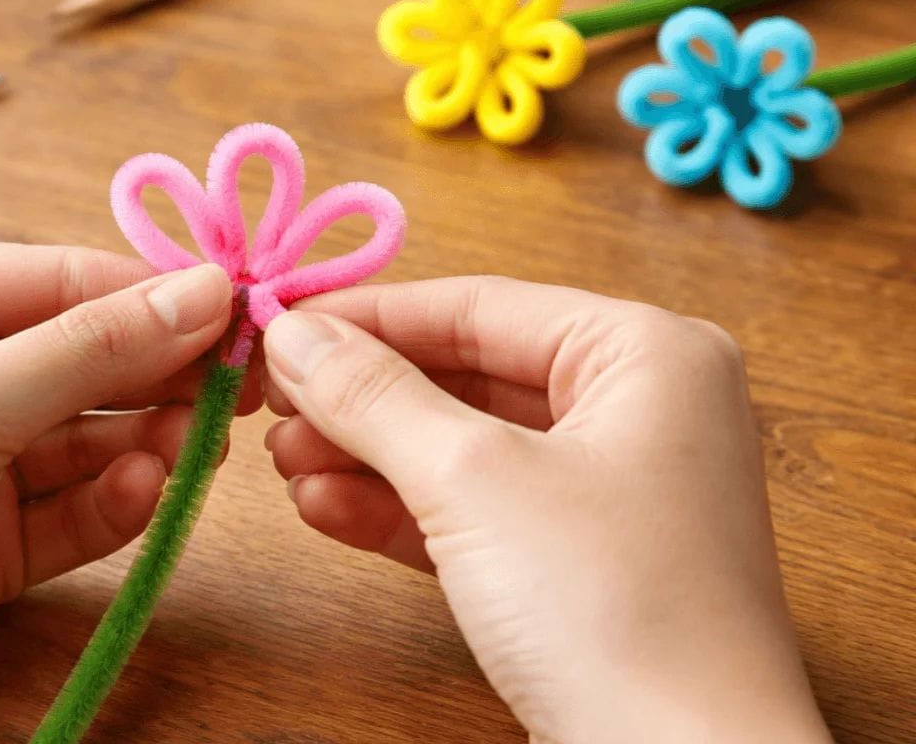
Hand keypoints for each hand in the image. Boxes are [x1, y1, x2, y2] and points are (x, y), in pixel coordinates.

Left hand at [0, 245, 252, 742]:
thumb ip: (90, 351)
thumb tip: (206, 292)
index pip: (60, 282)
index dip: (152, 296)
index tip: (239, 311)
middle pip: (83, 359)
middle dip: (159, 373)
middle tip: (241, 384)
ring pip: (88, 438)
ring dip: (145, 442)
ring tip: (194, 447)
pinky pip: (73, 508)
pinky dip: (114, 502)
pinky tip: (143, 493)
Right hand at [261, 277, 830, 743]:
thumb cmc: (613, 611)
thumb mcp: (474, 482)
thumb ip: (377, 396)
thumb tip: (294, 332)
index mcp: (645, 356)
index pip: (481, 305)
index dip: (369, 315)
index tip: (277, 323)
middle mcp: (637, 410)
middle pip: (467, 376)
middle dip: (363, 398)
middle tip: (271, 402)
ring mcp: (609, 493)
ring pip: (464, 449)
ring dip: (370, 456)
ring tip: (283, 463)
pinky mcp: (579, 563)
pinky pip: (477, 512)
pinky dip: (402, 511)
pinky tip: (324, 509)